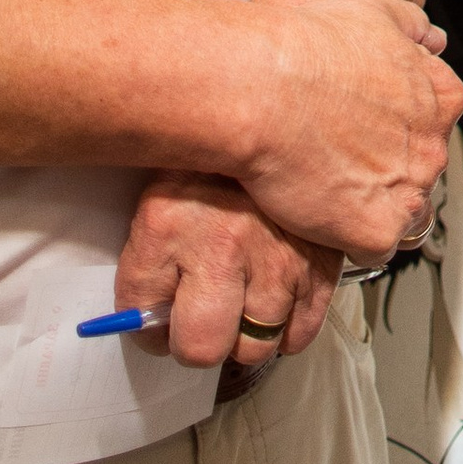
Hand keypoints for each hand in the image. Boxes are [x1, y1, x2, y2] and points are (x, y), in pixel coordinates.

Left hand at [116, 175, 338, 370]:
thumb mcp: (159, 199)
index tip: (161, 321)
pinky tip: (276, 300)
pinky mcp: (321, 260)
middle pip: (203, 348)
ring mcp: (276, 256)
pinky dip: (288, 327)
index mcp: (166, 226)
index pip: (141, 318)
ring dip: (246, 334)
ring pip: (255, 346)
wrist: (275, 115)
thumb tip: (151, 324)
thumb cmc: (214, 163)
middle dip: (198, 342)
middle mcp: (220, 245)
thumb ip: (148, 266)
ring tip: (243, 302)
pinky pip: (301, 332)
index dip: (150, 329)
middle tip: (203, 320)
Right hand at [232, 0, 461, 258]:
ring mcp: (409, 191)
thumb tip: (433, 40)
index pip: (436, 128)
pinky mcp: (377, 230)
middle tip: (342, 163)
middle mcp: (433, 146)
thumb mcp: (375, 14)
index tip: (371, 136)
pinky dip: (348, 241)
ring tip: (330, 196)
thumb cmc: (308, 49)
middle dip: (388, 172)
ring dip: (374, 210)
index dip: (399, 134)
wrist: (265, 88)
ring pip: (404, 217)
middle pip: (421, 173)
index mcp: (440, 98)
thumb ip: (413, 28)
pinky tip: (320, 220)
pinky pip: (373, 250)